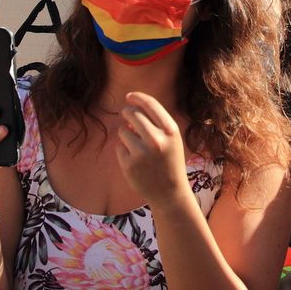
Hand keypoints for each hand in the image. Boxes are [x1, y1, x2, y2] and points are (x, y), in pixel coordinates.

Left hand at [116, 92, 189, 206]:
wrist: (170, 193)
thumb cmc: (170, 161)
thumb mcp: (172, 139)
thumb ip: (156, 122)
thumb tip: (131, 107)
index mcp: (170, 131)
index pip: (150, 104)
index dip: (137, 97)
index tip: (129, 96)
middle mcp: (156, 139)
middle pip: (132, 114)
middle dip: (127, 113)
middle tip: (127, 118)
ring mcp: (142, 152)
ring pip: (122, 130)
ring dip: (126, 134)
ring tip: (137, 146)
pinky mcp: (129, 164)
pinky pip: (119, 146)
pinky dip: (123, 150)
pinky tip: (135, 160)